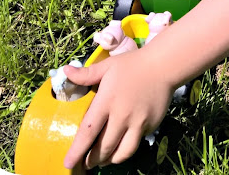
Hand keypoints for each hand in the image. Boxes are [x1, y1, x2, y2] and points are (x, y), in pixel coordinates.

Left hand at [63, 49, 173, 169]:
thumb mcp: (108, 66)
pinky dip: (127, 147)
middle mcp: (122, 116)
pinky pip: (137, 141)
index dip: (77, 151)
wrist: (164, 65)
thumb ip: (86, 74)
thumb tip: (65, 72)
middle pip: (104, 148)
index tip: (68, 163)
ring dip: (111, 160)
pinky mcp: (152, 125)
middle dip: (93, 160)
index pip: (88, 132)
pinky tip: (123, 143)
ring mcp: (139, 122)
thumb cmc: (133, 64)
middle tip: (86, 164)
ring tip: (104, 160)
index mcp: (107, 102)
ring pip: (123, 152)